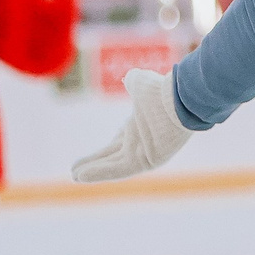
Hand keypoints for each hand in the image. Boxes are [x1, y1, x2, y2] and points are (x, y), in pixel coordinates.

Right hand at [72, 67, 193, 182]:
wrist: (180, 100)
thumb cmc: (162, 91)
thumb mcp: (141, 84)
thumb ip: (133, 82)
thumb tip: (130, 77)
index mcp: (137, 128)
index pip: (113, 146)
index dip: (97, 155)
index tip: (80, 162)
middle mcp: (139, 143)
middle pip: (112, 158)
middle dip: (94, 165)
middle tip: (74, 173)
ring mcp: (143, 153)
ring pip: (114, 166)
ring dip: (94, 172)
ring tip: (75, 177)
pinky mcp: (146, 161)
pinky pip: (119, 169)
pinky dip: (99, 172)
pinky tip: (80, 176)